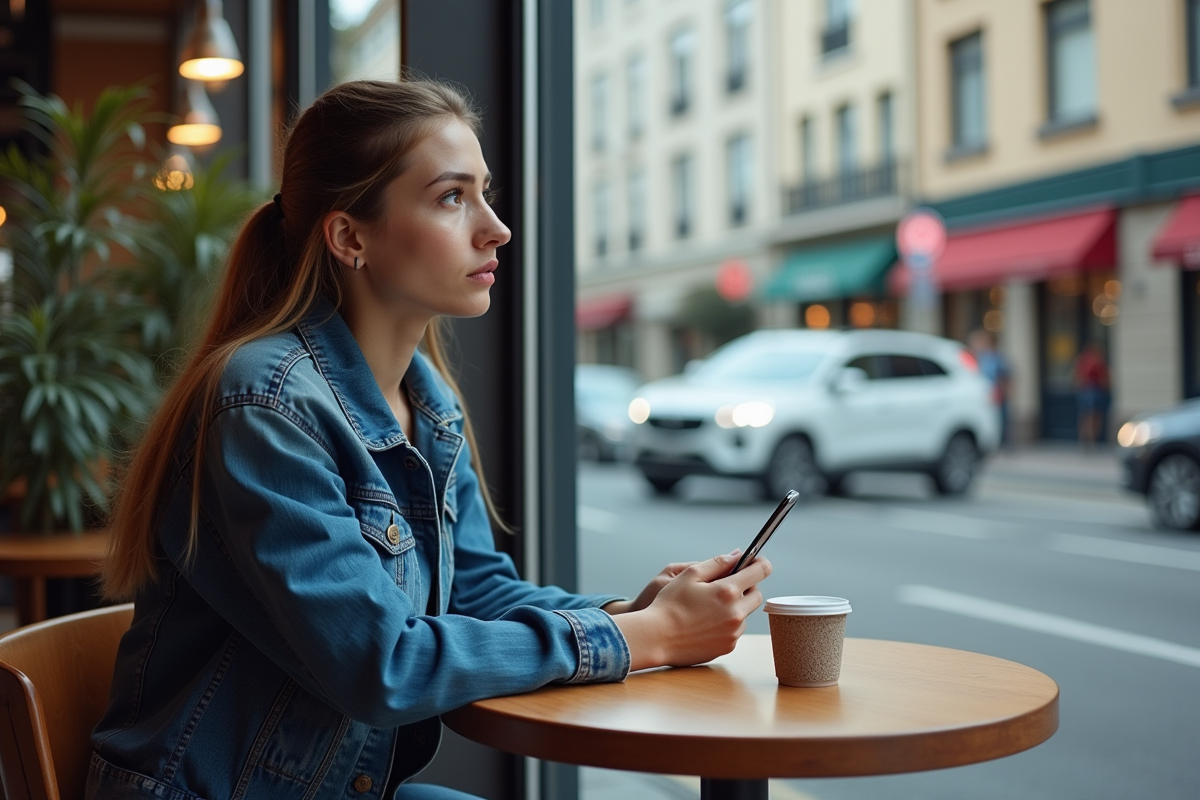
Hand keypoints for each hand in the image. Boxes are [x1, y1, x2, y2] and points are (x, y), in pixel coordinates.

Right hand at [613, 550, 771, 670]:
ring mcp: (733, 632)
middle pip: (757, 595)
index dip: (759, 562)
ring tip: (709, 606)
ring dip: (735, 606)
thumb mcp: (689, 574)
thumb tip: (737, 556)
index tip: (755, 561)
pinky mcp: (728, 647)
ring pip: (745, 613)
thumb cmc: (669, 604)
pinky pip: (735, 630)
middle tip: (726, 584)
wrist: (656, 637)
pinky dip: (727, 623)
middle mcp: (736, 613)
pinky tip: (706, 622)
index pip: (760, 571)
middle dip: (747, 586)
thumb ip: (717, 563)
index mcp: (728, 591)